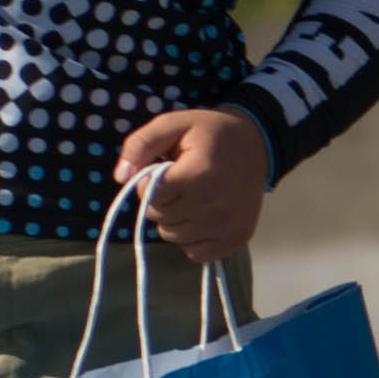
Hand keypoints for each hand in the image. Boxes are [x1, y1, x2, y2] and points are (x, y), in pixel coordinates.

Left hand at [109, 105, 271, 270]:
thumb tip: (121, 176)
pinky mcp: (236, 240)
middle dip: (161, 201)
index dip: (150, 183)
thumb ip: (141, 144)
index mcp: (200, 174)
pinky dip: (192, 239)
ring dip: (174, 219)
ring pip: (174, 236)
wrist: (257, 144)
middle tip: (179, 183)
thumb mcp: (173, 124)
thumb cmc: (209, 134)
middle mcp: (215, 205)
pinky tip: (202, 216)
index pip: (151, 196)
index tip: (165, 169)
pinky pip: (195, 253)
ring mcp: (227, 226)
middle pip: (160, 217)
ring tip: (192, 197)